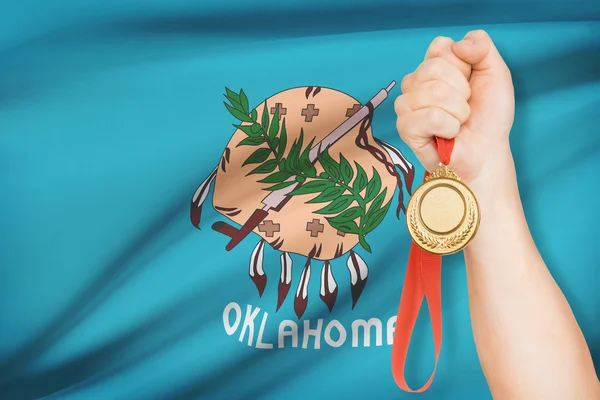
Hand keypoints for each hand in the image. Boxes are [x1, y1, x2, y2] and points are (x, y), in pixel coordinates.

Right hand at [395, 30, 514, 192]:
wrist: (487, 152)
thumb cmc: (489, 116)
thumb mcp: (496, 73)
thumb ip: (482, 47)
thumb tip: (457, 45)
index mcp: (433, 66)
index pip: (439, 47)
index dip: (462, 65)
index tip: (470, 82)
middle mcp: (415, 83)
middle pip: (433, 69)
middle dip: (461, 91)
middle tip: (465, 108)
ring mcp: (406, 105)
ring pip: (433, 93)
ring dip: (458, 112)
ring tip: (458, 123)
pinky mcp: (405, 128)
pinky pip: (429, 117)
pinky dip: (448, 127)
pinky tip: (448, 135)